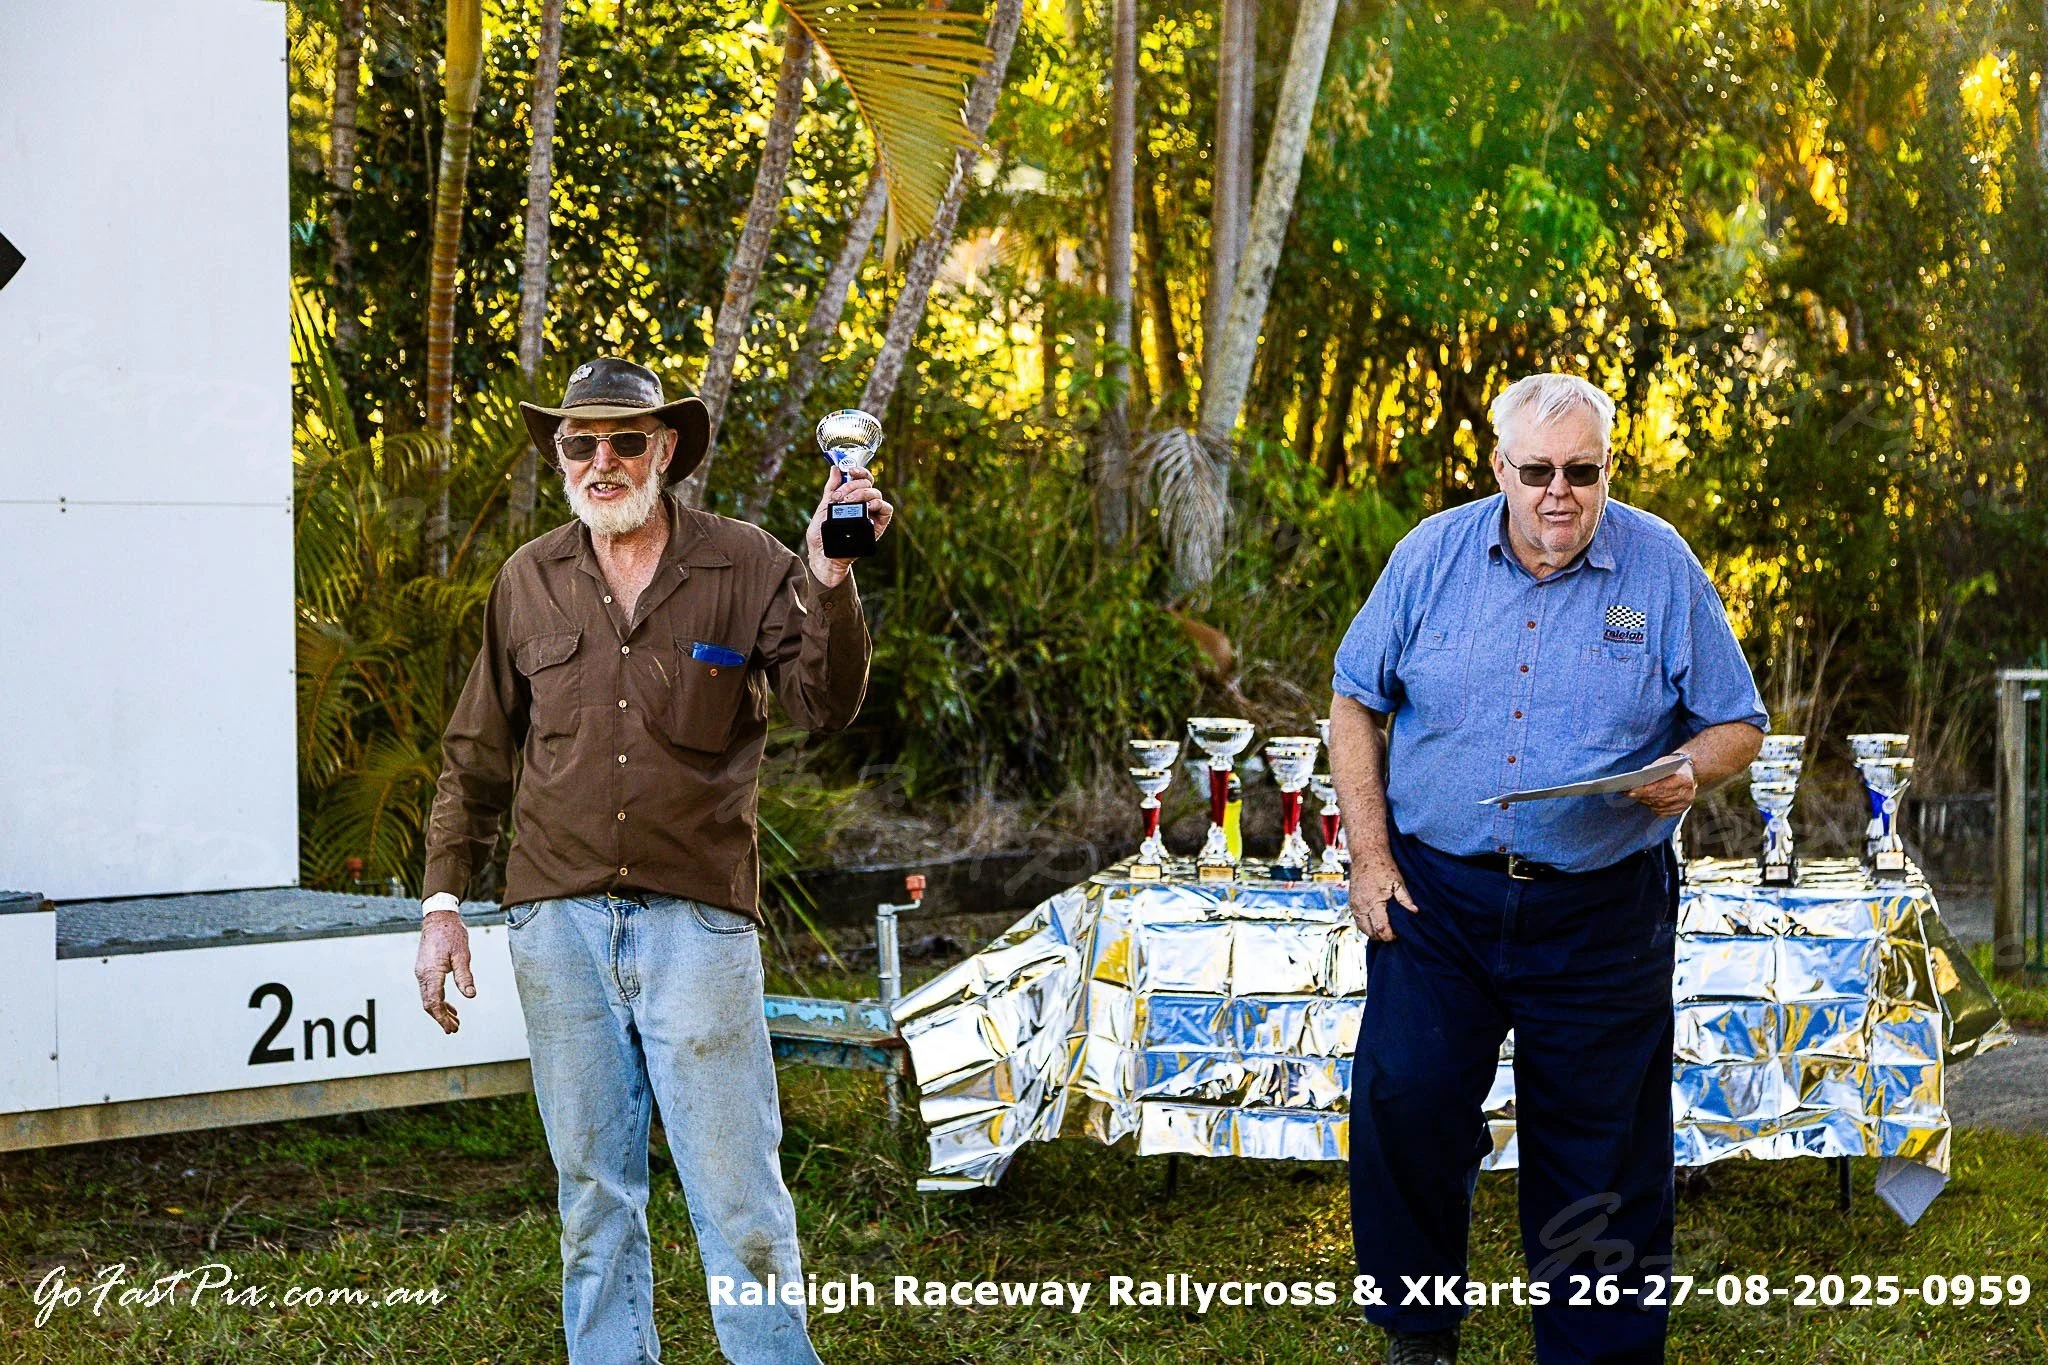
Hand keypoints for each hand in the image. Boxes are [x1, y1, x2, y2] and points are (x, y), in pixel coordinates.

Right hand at [414, 909, 474, 1034]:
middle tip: (455, 1029)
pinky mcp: (424, 970)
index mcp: (431, 972)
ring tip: (455, 1021)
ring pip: (428, 998)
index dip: (442, 1017)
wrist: (438, 919)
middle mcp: (423, 975)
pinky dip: (439, 1001)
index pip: (434, 1002)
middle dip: (441, 1018)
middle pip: (429, 1003)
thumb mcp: (463, 955)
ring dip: (441, 1011)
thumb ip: (465, 976)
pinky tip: (451, 1007)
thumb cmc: (451, 934)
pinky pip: (430, 990)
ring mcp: (422, 972)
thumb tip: (470, 996)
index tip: (451, 1028)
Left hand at [805, 462, 893, 586]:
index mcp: (852, 496)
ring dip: (862, 494)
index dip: (859, 471)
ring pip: (876, 494)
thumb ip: (831, 488)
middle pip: (868, 484)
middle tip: (840, 496)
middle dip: (853, 485)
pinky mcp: (878, 526)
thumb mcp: (823, 507)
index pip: (862, 478)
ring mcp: (872, 514)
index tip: (850, 470)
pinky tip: (867, 507)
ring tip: (847, 502)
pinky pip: (886, 509)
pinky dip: (878, 504)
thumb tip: (836, 468)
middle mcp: (864, 503)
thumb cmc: (821, 534)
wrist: (823, 556)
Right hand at [1348, 846, 1418, 941]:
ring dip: (1372, 932)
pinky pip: (1357, 920)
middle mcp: (1361, 906)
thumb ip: (1405, 898)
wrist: (1366, 854)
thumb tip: (1415, 911)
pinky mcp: (1351, 902)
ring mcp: (1354, 904)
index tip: (1397, 935)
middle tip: (1392, 935)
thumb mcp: (1398, 882)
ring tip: (1384, 930)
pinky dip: (1365, 925)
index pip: (1381, 928)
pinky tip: (1375, 923)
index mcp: (1374, 902)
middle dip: (1380, 937)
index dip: (1389, 936)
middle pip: (1369, 932)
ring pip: (1361, 928)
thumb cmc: (1384, 866)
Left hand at [1627, 753, 1697, 817]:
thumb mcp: (1665, 762)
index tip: (1630, 791)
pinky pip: (1663, 812)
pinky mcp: (1681, 810)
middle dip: (1643, 796)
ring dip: (1647, 802)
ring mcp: (1685, 804)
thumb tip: (1640, 774)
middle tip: (1629, 794)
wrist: (1689, 773)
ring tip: (1636, 797)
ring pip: (1660, 806)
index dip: (1644, 790)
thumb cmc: (1674, 766)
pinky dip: (1653, 807)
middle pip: (1660, 798)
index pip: (1661, 787)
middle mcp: (1687, 794)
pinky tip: (1647, 802)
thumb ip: (1654, 767)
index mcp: (1684, 780)